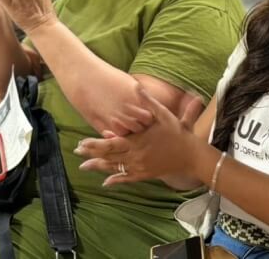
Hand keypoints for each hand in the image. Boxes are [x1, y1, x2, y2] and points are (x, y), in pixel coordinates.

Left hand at [75, 88, 203, 185]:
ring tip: (84, 166)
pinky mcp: (145, 175)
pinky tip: (105, 183)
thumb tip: (137, 86)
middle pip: (109, 156)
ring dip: (99, 167)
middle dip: (92, 154)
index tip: (82, 142)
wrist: (191, 155)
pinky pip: (127, 179)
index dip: (95, 143)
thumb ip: (148, 101)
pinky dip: (115, 181)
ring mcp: (139, 167)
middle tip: (77, 151)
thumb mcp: (163, 114)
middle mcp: (135, 156)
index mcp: (137, 141)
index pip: (111, 143)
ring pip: (115, 168)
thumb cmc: (178, 133)